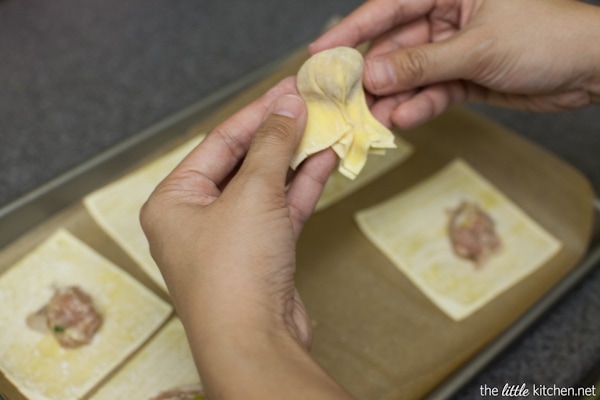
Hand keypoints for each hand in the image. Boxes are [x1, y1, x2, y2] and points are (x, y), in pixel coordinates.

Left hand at [140, 77, 352, 398]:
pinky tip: (324, 161)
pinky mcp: (260, 254)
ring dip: (295, 158)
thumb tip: (286, 107)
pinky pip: (281, 210)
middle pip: (243, 161)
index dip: (257, 113)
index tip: (288, 90)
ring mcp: (230, 237)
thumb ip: (271, 146)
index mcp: (174, 200)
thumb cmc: (233, 274)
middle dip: (278, 135)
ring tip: (324, 128)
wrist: (254, 342)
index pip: (220, 142)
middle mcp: (197, 218)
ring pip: (266, 186)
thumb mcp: (252, 194)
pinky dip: (302, 186)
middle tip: (309, 105)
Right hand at [310, 0, 599, 127]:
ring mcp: (454, 49)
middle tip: (349, 101)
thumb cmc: (548, 36)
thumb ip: (423, 64)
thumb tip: (374, 75)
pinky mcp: (463, 77)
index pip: (389, 7)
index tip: (321, 52)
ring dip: (394, 98)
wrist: (592, 70)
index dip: (352, 30)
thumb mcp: (477, 47)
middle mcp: (447, 16)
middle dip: (374, 76)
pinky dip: (419, 107)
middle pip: (395, 47)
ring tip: (376, 118)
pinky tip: (405, 119)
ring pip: (411, 75)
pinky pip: (431, 92)